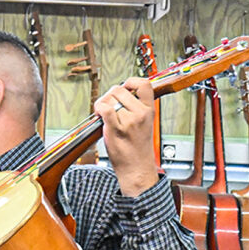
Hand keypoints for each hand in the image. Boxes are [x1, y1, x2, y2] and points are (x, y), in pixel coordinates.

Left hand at [96, 76, 159, 197]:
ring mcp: (129, 121)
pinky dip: (99, 108)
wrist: (136, 167)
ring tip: (103, 114)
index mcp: (149, 109)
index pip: (144, 83)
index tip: (123, 88)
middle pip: (120, 89)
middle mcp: (141, 113)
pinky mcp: (117, 129)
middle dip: (109, 95)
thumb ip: (135, 107)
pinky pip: (105, 110)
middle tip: (107, 105)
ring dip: (102, 103)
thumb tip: (118, 94)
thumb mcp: (143, 123)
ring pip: (110, 99)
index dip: (130, 81)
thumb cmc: (137, 147)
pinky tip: (99, 115)